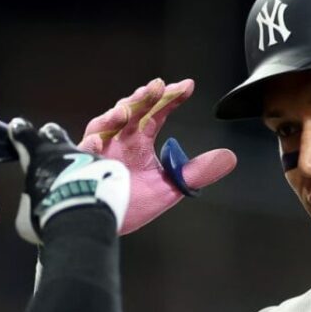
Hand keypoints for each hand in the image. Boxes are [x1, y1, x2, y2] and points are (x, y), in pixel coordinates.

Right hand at [8, 118, 129, 243]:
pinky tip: (98, 200)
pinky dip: (99, 183)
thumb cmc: (48, 218)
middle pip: (54, 132)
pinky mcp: (111, 168)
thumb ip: (31, 200)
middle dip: (49, 137)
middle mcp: (64, 150)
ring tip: (79, 190)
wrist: (83, 224)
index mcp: (38, 156)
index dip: (20, 132)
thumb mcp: (27, 214)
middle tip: (49, 150)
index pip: (24, 133)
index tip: (19, 131)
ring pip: (82, 156)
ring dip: (78, 169)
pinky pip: (103, 172)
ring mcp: (90, 157)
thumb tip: (36, 203)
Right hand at [79, 78, 236, 233]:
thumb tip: (228, 157)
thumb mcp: (169, 187)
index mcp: (138, 141)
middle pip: (131, 111)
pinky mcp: (83, 166)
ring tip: (125, 111)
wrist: (103, 225)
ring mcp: (99, 150)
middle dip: (143, 98)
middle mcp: (119, 140)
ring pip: (104, 124)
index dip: (170, 98)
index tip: (188, 86)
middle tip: (157, 87)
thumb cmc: (131, 203)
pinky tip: (96, 143)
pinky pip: (82, 153)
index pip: (156, 113)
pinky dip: (89, 145)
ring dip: (113, 115)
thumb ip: (196, 172)